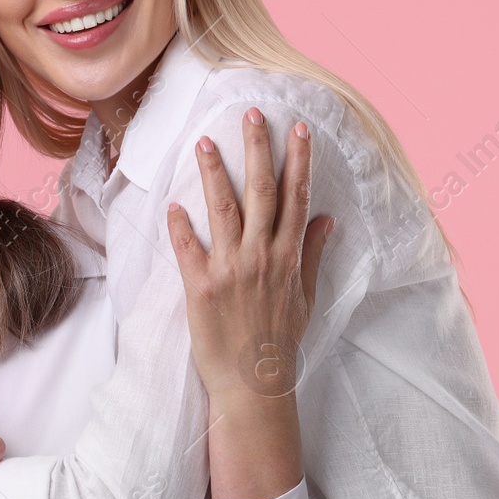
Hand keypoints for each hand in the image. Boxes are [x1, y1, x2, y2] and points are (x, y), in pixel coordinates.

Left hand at [166, 107, 331, 400]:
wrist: (255, 385)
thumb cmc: (279, 342)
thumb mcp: (304, 297)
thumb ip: (311, 254)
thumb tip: (325, 219)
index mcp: (288, 256)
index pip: (296, 197)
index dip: (298, 161)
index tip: (298, 128)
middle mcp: (262, 257)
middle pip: (262, 192)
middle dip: (258, 149)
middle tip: (252, 114)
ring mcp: (232, 270)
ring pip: (224, 210)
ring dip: (214, 174)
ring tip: (204, 142)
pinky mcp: (202, 288)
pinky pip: (189, 249)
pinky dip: (181, 226)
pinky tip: (173, 203)